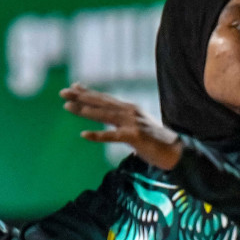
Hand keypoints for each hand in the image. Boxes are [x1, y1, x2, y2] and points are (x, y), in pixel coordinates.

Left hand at [61, 83, 182, 168]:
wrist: (177, 152)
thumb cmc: (157, 142)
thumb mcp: (138, 128)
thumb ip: (124, 124)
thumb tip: (112, 125)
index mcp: (130, 109)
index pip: (105, 99)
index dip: (88, 92)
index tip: (73, 86)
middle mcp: (130, 112)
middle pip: (101, 102)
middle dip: (81, 97)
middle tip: (62, 92)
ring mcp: (132, 123)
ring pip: (104, 115)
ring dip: (85, 111)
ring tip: (68, 107)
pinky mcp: (134, 137)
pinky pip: (112, 136)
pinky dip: (98, 135)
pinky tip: (84, 135)